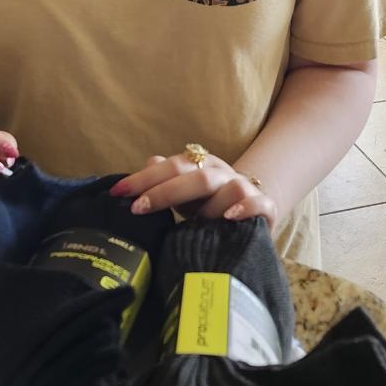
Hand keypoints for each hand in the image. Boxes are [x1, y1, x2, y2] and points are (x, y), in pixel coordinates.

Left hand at [110, 151, 277, 230]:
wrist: (252, 211)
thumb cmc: (207, 204)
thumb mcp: (181, 192)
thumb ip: (164, 178)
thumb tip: (148, 161)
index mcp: (201, 165)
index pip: (172, 166)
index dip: (144, 179)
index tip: (119, 193)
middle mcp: (223, 174)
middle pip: (197, 176)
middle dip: (165, 191)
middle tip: (138, 208)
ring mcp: (246, 189)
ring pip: (232, 188)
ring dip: (209, 206)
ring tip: (192, 223)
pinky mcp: (266, 208)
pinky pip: (259, 204)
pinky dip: (246, 208)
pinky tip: (229, 217)